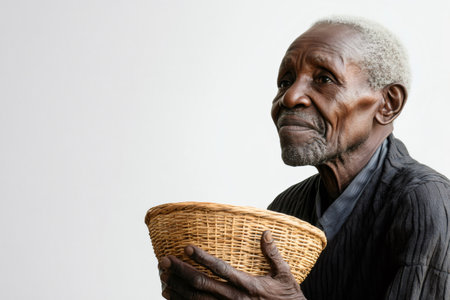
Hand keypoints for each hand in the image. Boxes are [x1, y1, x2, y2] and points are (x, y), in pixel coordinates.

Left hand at [158, 230, 306, 299]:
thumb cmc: (288, 298)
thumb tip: (265, 232)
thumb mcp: (284, 275)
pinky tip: (172, 296)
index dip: (202, 258)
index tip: (187, 248)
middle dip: (180, 272)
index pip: (220, 269)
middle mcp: (234, 299)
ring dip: (178, 289)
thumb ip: (273, 254)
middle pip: (201, 285)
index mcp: (247, 285)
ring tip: (163, 277)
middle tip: (164, 261)